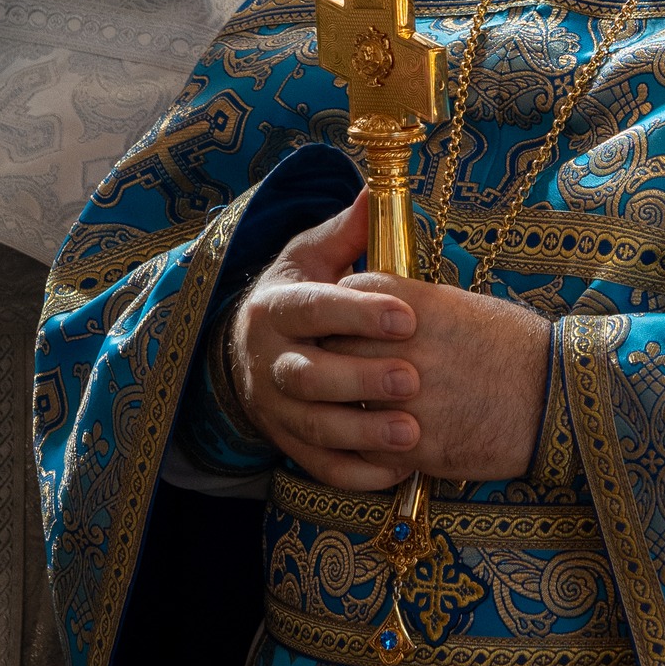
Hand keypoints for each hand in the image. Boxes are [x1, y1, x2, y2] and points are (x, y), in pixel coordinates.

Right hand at [227, 194, 422, 489]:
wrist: (250, 347)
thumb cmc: (299, 292)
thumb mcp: (312, 255)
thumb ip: (346, 231)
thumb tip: (373, 192)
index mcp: (274, 308)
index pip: (313, 309)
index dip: (357, 313)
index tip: (407, 316)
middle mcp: (266, 360)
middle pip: (308, 376)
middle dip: (360, 379)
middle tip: (414, 378)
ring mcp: (272, 408)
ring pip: (312, 426)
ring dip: (362, 432)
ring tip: (413, 432)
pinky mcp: (284, 442)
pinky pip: (317, 466)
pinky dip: (356, 473)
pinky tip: (398, 471)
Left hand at [328, 272, 551, 483]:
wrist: (557, 398)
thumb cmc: (516, 346)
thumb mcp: (465, 306)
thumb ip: (415, 306)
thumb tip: (380, 310)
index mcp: (417, 306)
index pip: (349, 294)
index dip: (346, 306)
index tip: (351, 317)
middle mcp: (404, 348)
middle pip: (334, 345)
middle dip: (336, 354)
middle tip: (345, 363)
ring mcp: (406, 399)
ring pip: (343, 399)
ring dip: (347, 402)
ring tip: (362, 403)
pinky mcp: (416, 445)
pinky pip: (365, 446)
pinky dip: (368, 444)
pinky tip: (384, 438)